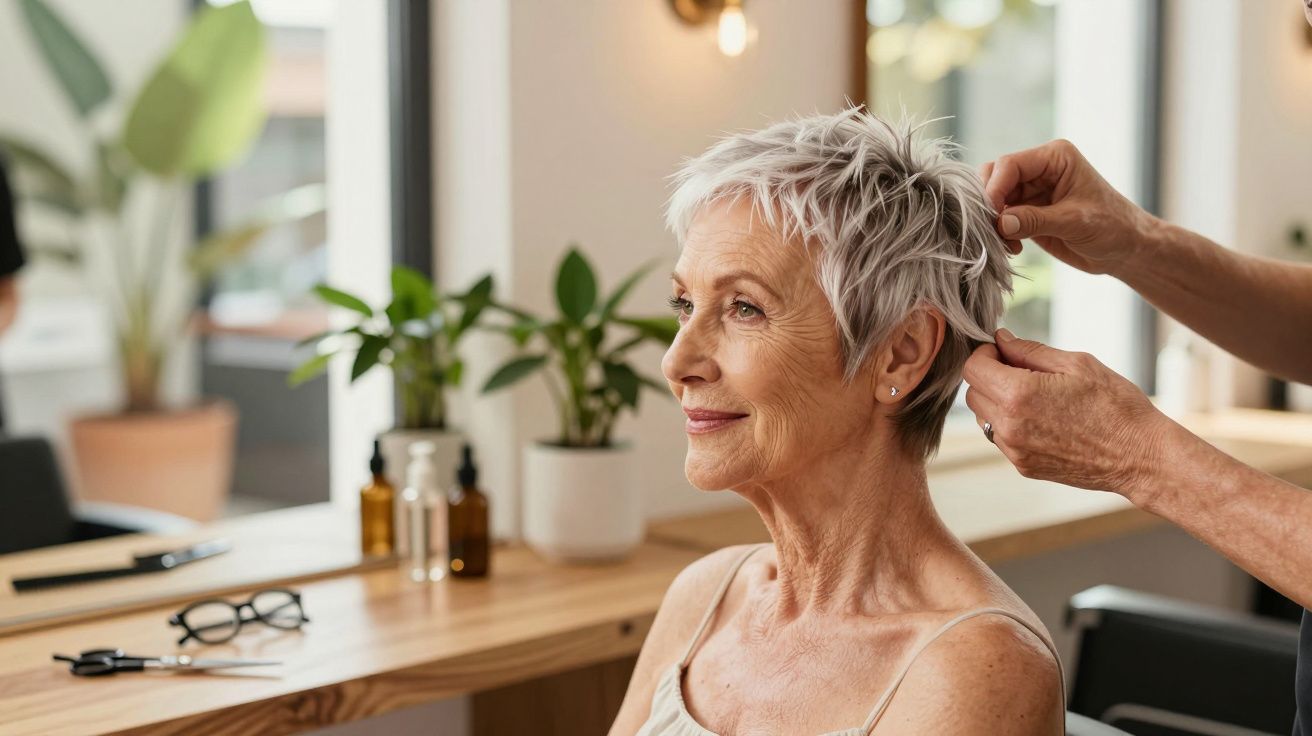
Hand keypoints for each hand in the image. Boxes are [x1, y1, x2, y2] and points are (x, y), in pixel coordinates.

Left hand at [961, 329, 1174, 499]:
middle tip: (1020, 370)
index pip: (973, 369)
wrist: (1140, 457)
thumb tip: (1001, 339)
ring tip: (1035, 395)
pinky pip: (1001, 438)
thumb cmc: (1116, 406)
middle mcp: (1009, 426)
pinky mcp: (1023, 466)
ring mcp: (1014, 450)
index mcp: (1018, 395)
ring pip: (983, 418)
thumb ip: (1030, 350)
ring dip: (997, 402)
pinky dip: (1011, 423)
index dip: (985, 354)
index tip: (1004, 352)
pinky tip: (1043, 418)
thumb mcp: (1077, 364)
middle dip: (989, 377)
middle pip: (973, 394)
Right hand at [978, 139, 1159, 274]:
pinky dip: (999, 234)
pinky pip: (1000, 219)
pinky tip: (1014, 248)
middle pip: (995, 178)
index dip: (995, 189)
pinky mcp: (1027, 213)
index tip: (993, 217)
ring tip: (1006, 244)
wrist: (1125, 249)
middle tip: (995, 231)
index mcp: (1054, 158)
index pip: (1009, 165)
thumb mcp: (1075, 222)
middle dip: (990, 205)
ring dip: (993, 222)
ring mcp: (1031, 192)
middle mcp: (1040, 170)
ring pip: (993, 200)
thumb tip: (1000, 223)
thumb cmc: (1112, 227)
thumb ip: (1036, 220)